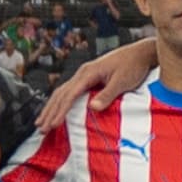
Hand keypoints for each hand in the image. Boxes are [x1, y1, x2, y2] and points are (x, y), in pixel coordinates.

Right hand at [39, 37, 157, 131]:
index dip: (59, 111)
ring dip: (51, 108)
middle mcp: (83, 73)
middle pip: (60, 94)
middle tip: (40, 128)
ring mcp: (85, 75)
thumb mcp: (122, 81)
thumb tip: (92, 108)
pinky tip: (57, 110)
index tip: (52, 125)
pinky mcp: (90, 78)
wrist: (141, 53)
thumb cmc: (133, 65)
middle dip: (49, 112)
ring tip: (42, 122)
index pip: (69, 95)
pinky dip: (61, 102)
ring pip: (62, 92)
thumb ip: (107, 95)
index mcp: (88, 73)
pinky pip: (70, 91)